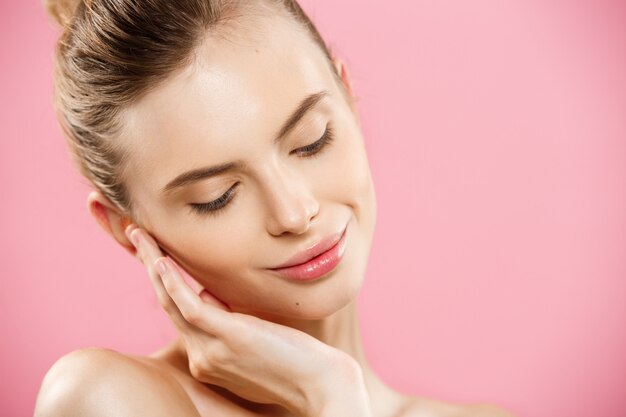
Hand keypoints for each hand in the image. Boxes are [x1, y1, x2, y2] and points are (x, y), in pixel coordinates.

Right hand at [125, 224, 370, 416]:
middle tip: (134, 233)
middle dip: (149, 265)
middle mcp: (203, 357)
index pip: (180, 313)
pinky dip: (173, 282)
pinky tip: (160, 260)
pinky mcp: (228, 339)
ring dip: (152, 263)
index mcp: (209, 358)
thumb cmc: (298, 364)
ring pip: (171, 301)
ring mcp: (212, 351)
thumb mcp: (254, 341)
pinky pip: (190, 307)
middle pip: (167, 303)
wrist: (323, 388)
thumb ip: (229, 322)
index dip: (164, 281)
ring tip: (136, 233)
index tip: (156, 255)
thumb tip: (208, 292)